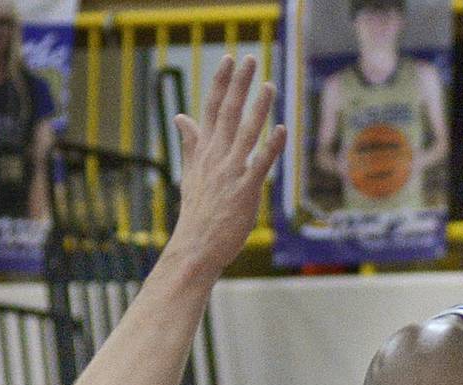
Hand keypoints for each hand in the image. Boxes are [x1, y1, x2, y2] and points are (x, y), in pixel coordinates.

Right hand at [173, 57, 286, 274]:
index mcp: (204, 152)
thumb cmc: (196, 214)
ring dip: (258, 108)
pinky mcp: (245, 192)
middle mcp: (216, 158)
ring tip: (270, 85)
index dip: (221, 83)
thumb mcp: (190, 174)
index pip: (211, 109)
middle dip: (239, 85)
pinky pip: (260, 165)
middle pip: (228, 114)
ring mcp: (231, 174)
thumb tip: (181, 117)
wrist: (196, 248)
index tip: (229, 60)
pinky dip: (270, 147)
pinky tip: (280, 129)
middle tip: (250, 59)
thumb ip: (190, 144)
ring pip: (246, 134)